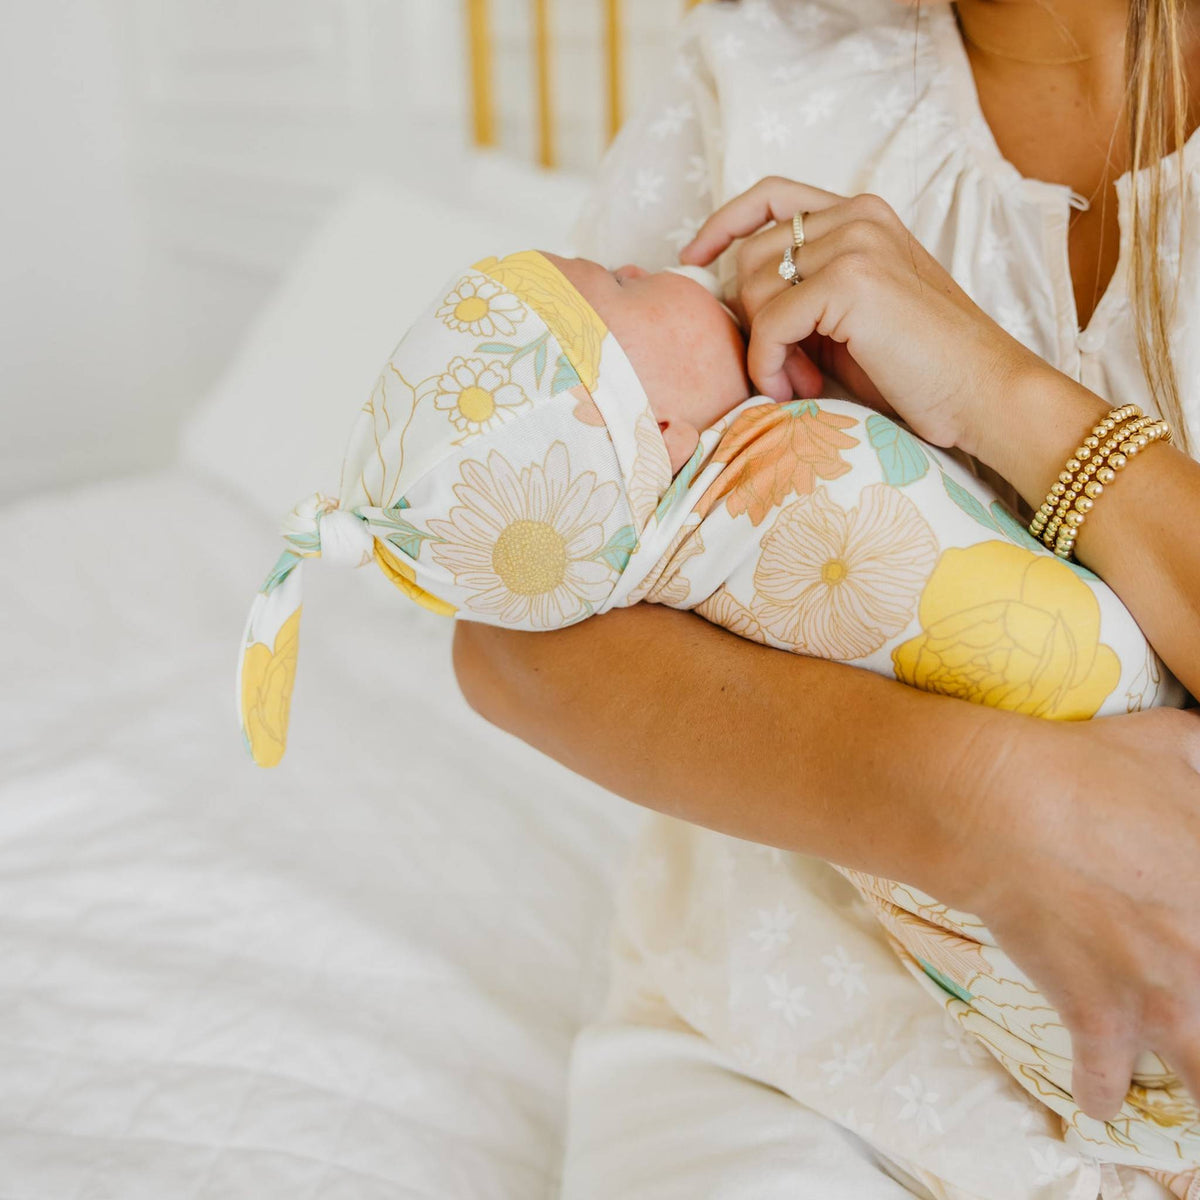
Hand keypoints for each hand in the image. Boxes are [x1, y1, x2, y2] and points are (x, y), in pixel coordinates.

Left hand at [679, 175, 1042, 448]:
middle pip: (750, 256)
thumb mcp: (853, 316)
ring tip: (801, 380)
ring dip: (762, 347)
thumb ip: (805, 292)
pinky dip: (767, 364)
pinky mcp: (851, 281)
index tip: (694, 256)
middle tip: (786, 366)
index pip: (771, 197)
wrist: (985, 394)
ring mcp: (856, 243)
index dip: (724, 223)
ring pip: (753, 289)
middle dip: (751, 319)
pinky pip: (768, 324)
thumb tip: (733, 301)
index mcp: (862, 215)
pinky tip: (794, 388)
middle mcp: (858, 216)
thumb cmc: (921, 368)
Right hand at [945, 706, 1199, 1120]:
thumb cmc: (1085, 767)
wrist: (999, 807)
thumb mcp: (1172, 743)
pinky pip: (1105, 1084)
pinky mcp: (1098, 1020)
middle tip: (1191, 1013)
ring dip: (1196, 1085)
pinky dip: (1100, 1092)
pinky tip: (1098, 1095)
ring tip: (1186, 1096)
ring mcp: (1163, 998)